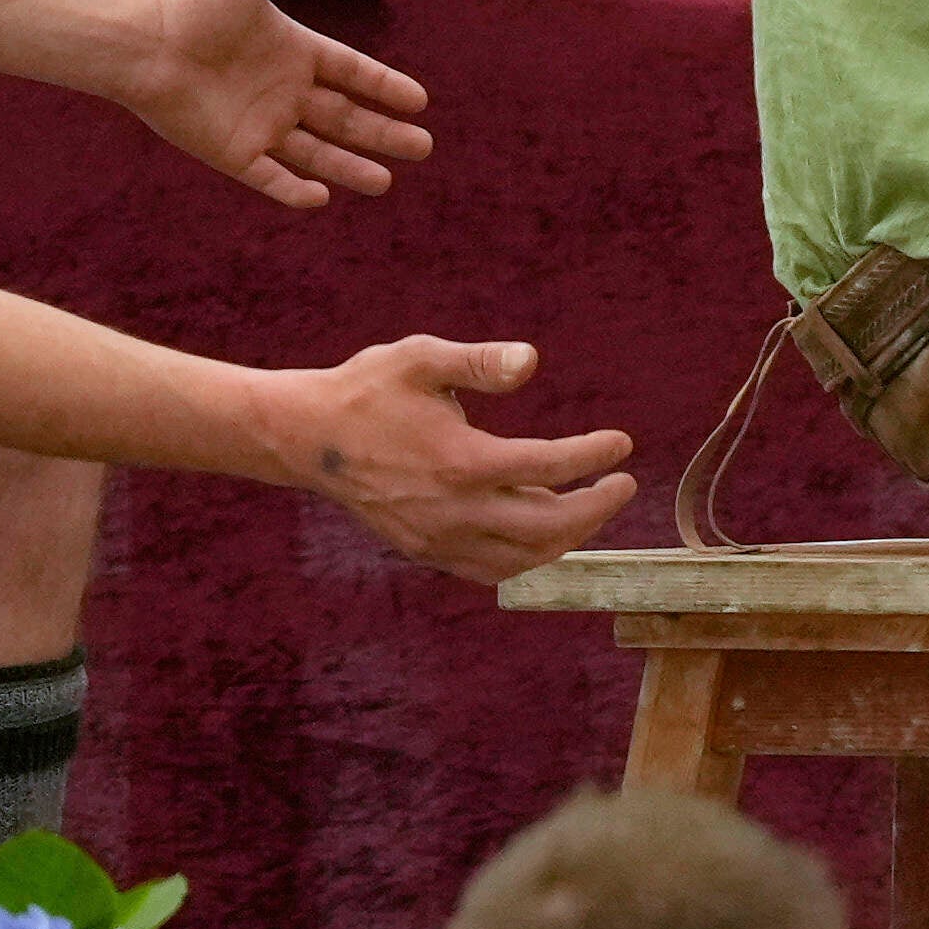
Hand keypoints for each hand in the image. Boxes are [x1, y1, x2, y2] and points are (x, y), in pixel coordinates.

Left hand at [117, 0, 432, 209]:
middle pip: (345, 119)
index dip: (385, 87)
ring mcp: (259, 126)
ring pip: (317, 154)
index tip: (419, 101)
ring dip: (351, 169)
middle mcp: (283, 93)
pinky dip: (294, 192)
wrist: (140, 42)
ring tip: (385, 183)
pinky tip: (322, 198)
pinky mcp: (232, 153)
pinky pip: (270, 177)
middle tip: (421, 148)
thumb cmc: (191, 2)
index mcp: (294, 52)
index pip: (351, 74)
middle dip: (384, 134)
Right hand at [277, 336, 632, 580]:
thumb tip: (532, 360)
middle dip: (597, 508)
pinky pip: (491, 570)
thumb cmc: (366, 390)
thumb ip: (479, 360)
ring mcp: (438, 538)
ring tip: (591, 506)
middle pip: (549, 526)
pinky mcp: (425, 552)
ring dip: (568, 537)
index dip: (594, 455)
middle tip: (623, 484)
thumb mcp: (420, 358)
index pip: (549, 467)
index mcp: (461, 461)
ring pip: (523, 557)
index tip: (622, 442)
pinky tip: (545, 531)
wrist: (304, 437)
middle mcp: (453, 510)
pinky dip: (528, 556)